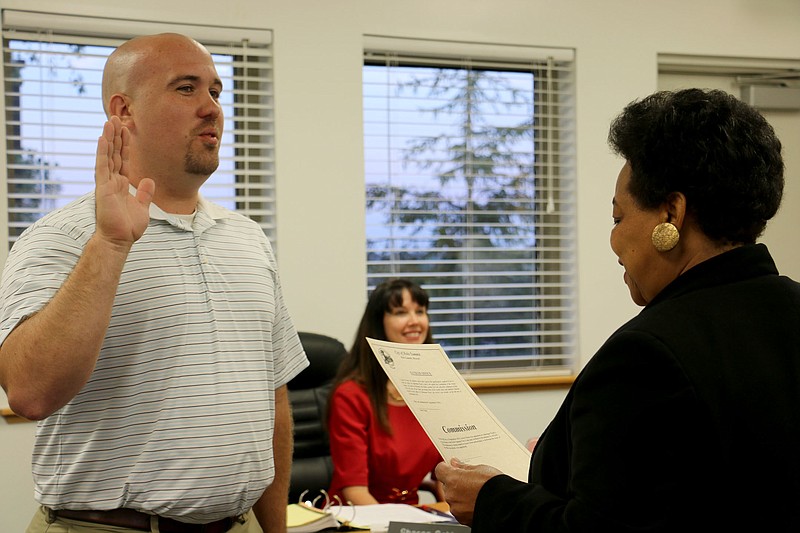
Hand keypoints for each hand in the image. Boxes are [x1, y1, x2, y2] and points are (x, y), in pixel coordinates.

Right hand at [94, 116, 153, 249]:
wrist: (119, 239)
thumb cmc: (128, 227)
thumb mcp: (143, 207)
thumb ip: (145, 193)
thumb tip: (149, 180)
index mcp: (122, 184)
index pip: (124, 160)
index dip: (126, 145)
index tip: (127, 130)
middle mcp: (112, 181)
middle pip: (115, 154)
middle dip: (117, 136)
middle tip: (118, 118)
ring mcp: (106, 183)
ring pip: (108, 155)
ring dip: (109, 138)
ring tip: (110, 121)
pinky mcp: (102, 187)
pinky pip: (102, 165)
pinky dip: (102, 151)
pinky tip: (102, 138)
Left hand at [435, 458, 501, 525]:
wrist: (505, 505)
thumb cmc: (494, 486)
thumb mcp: (480, 469)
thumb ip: (464, 467)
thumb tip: (455, 464)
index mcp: (453, 479)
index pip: (440, 470)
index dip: (446, 467)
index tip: (451, 466)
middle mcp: (451, 494)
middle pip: (447, 485)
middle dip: (455, 482)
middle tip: (469, 480)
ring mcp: (456, 508)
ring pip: (453, 498)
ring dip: (460, 495)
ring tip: (476, 492)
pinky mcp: (462, 519)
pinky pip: (460, 509)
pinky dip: (465, 506)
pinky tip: (477, 502)